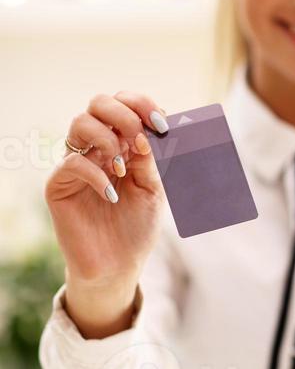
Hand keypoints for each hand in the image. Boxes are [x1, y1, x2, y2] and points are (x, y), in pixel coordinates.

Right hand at [45, 91, 167, 284]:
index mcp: (121, 142)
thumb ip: (151, 157)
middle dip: (124, 115)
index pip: (123, 104)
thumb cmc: (137, 226)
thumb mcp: (153, 188)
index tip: (161, 123)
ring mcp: (76, 164)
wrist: (118, 265)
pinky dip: (96, 173)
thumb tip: (153, 126)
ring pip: (80, 123)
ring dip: (108, 138)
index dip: (142, 104)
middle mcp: (96, 147)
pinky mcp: (59, 185)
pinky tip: (111, 195)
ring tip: (123, 168)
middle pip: (98, 103)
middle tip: (140, 141)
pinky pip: (72, 162)